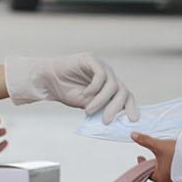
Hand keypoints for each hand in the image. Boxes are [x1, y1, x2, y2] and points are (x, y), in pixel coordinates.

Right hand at [5, 53, 138, 122]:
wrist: (48, 81)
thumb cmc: (68, 92)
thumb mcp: (87, 105)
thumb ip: (101, 109)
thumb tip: (114, 119)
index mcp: (110, 86)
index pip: (126, 96)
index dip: (131, 107)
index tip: (133, 120)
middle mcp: (109, 76)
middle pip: (122, 91)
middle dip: (115, 108)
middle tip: (106, 120)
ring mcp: (101, 67)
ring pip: (112, 85)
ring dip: (101, 101)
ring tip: (88, 110)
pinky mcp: (91, 60)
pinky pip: (101, 74)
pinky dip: (95, 87)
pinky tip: (86, 94)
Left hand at [131, 134, 178, 181]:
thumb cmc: (180, 156)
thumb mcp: (160, 146)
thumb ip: (146, 141)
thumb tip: (134, 136)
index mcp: (159, 178)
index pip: (146, 173)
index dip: (142, 164)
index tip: (141, 158)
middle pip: (156, 177)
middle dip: (155, 168)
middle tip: (154, 160)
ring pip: (167, 178)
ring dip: (165, 170)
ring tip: (167, 160)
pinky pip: (177, 178)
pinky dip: (175, 171)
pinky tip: (178, 164)